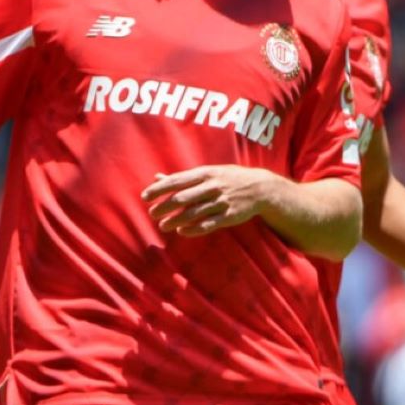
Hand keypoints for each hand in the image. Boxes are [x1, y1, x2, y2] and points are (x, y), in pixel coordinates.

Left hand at [141, 165, 276, 235]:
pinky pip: (209, 224)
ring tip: (163, 225)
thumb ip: (182, 178)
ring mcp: (221, 201)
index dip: (160, 189)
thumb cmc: (227, 178)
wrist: (259, 187)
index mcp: (204, 173)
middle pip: (183, 198)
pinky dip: (194, 229)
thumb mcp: (206, 172)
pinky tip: (181, 232)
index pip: (177, 180)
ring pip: (194, 213)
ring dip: (176, 220)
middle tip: (151, 214)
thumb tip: (156, 178)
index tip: (145, 197)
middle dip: (165, 206)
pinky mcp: (229, 216)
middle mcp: (212, 186)